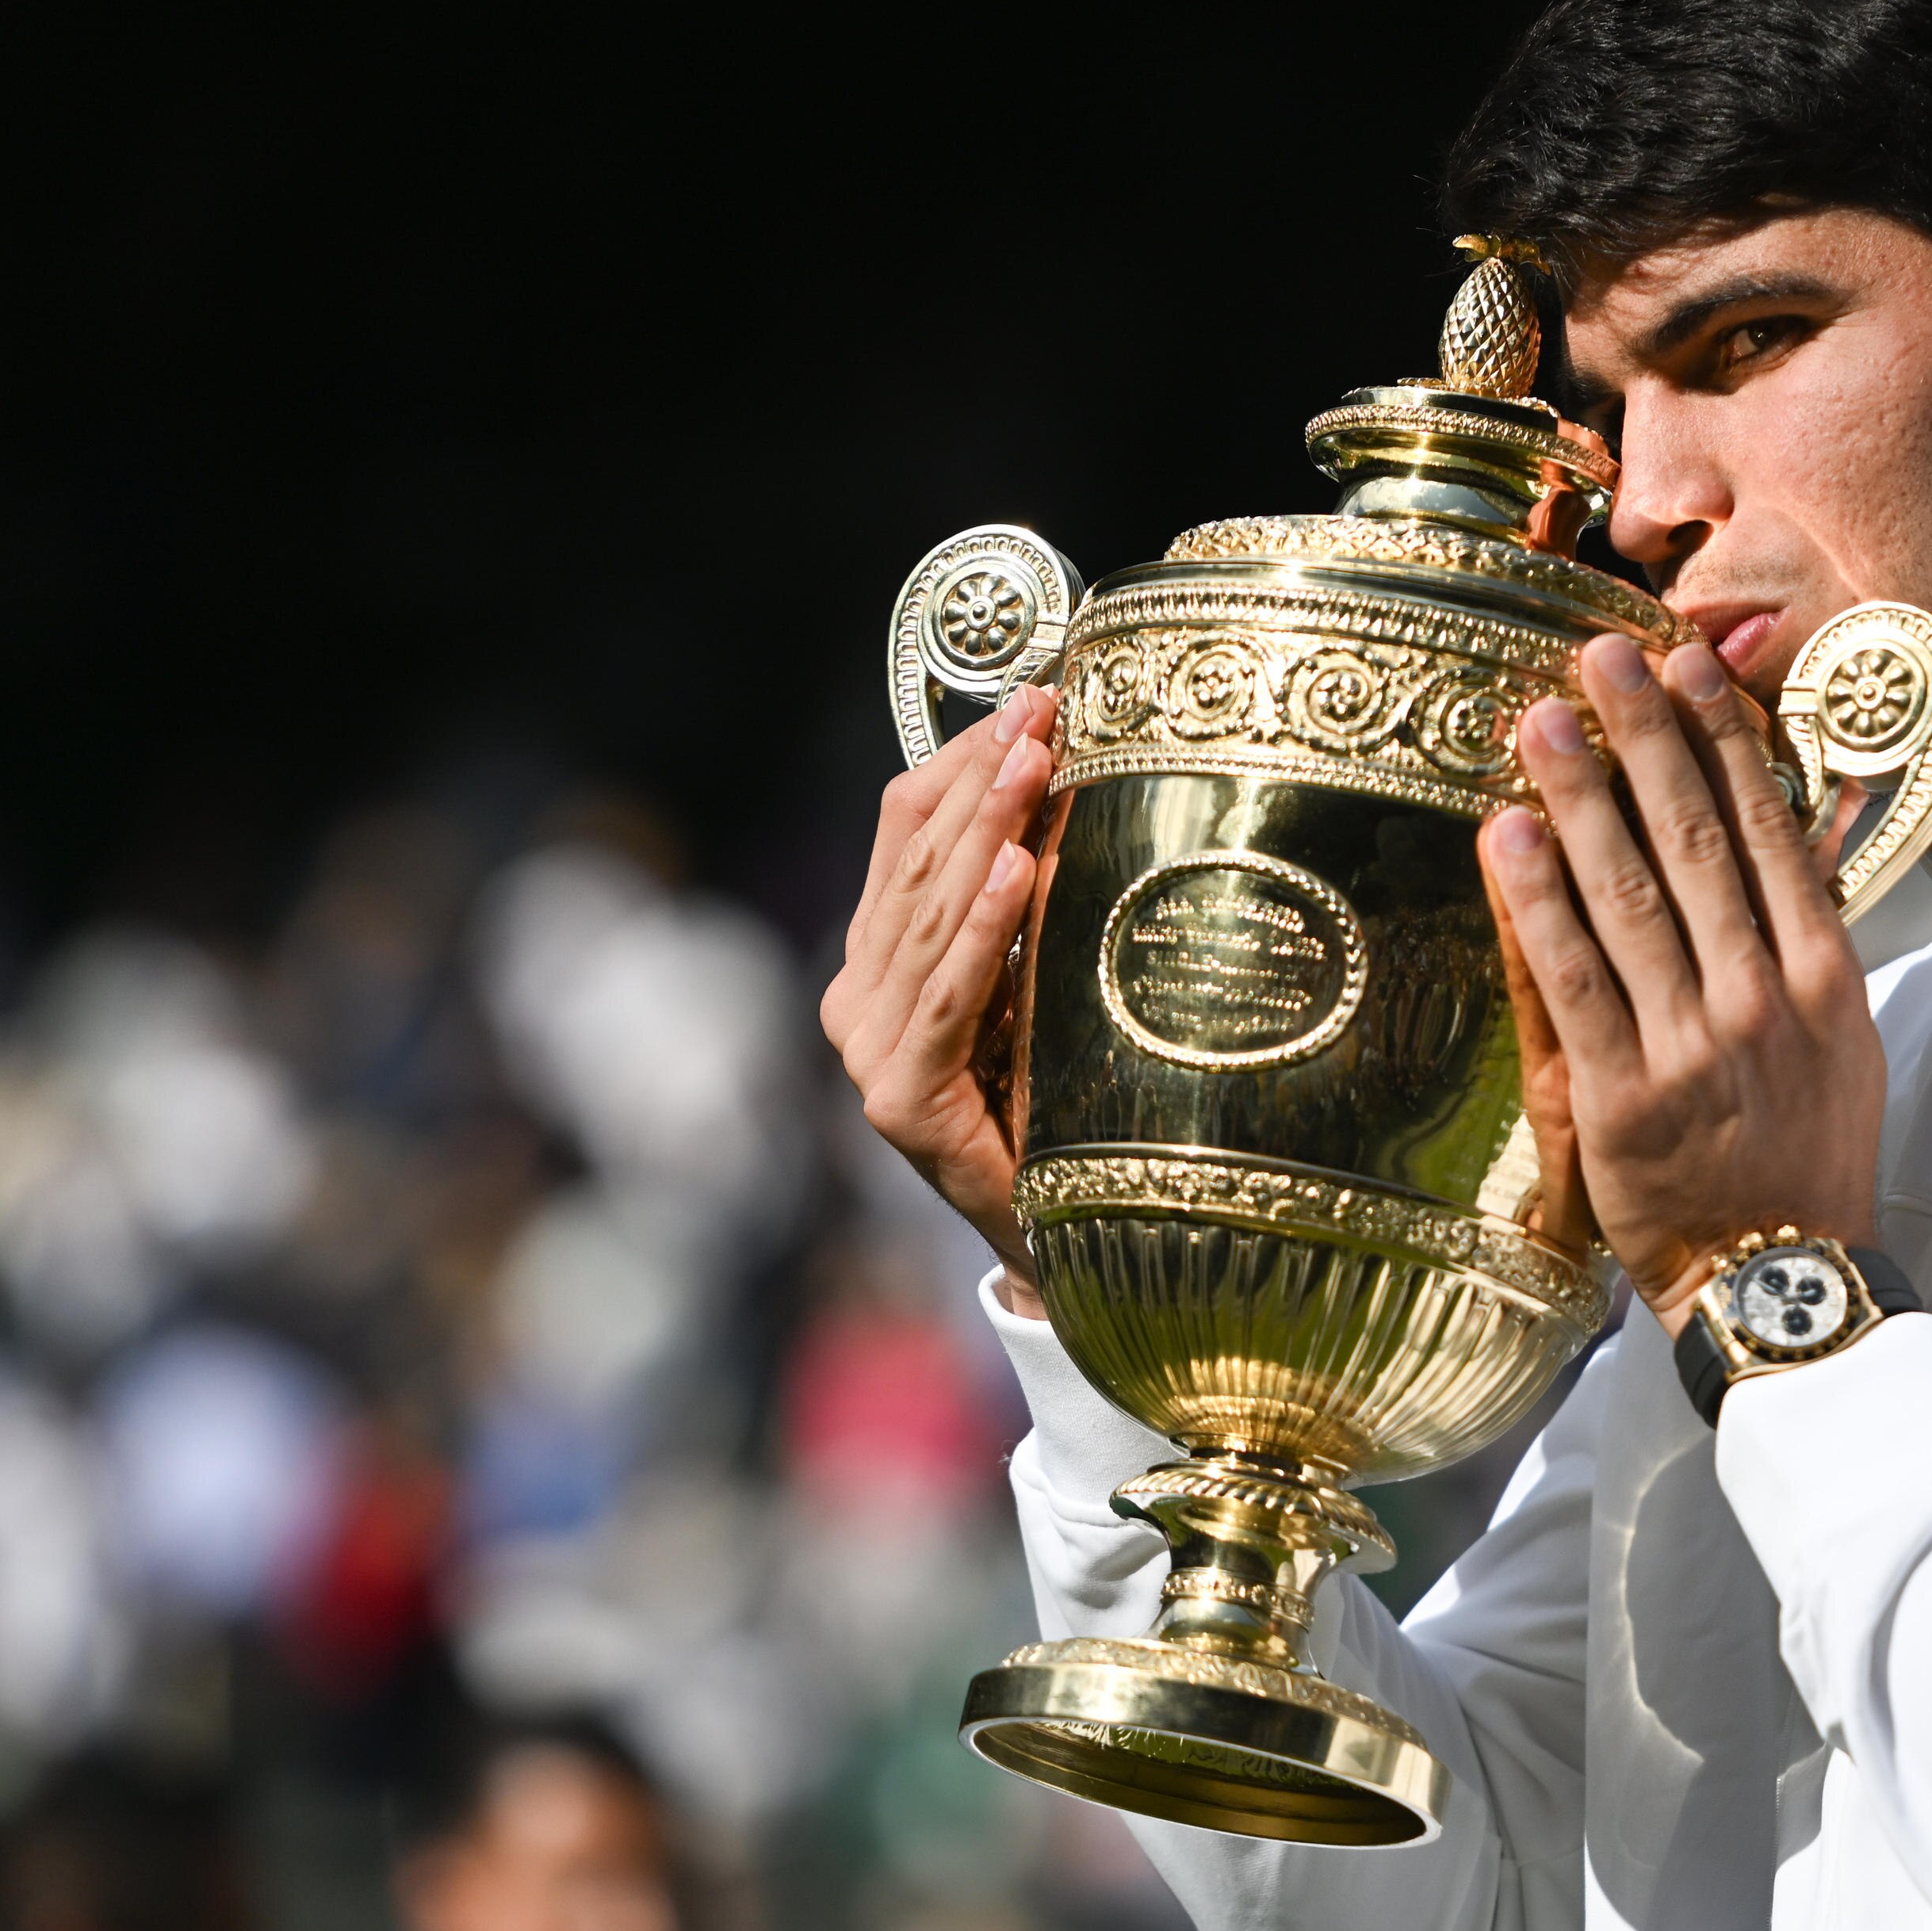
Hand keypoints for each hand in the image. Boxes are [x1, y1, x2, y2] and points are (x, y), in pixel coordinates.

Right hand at [821, 688, 1058, 1295]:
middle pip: (916, 866)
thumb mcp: (1041, 981)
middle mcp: (858, 1001)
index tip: (1028, 696)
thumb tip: (1073, 786)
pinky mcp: (902, 1101)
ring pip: (930, 919)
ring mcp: (870, 1053)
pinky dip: (985, 929)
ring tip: (1033, 760)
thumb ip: (1029, 904)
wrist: (1065, 1234)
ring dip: (987, 829)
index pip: (904, 837)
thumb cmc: (1058, 1103)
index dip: (959, 762)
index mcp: (878, 964)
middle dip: (981, 779)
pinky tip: (1018, 870)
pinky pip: (951, 996)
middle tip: (1042, 708)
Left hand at [1478, 635, 1883, 1333]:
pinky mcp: (1623, 1096)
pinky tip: (1507, 836)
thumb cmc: (1810, 1156)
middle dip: (1642, 741)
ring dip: (1580, 798)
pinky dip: (1537, 903)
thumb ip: (1808, 941)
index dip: (1722, 741)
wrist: (1785, 1275)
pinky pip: (1571, 980)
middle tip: (1597, 660)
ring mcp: (1692, 1046)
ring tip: (1540, 723)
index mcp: (1823, 977)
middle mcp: (1761, 999)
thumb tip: (1786, 837)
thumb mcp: (1844, 1043)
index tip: (1684, 668)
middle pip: (1695, 842)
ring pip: (1628, 896)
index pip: (1768, 831)